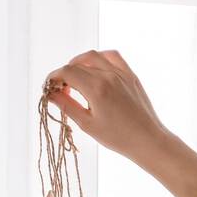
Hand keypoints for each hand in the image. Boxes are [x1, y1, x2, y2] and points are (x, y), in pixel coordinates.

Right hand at [45, 49, 169, 169]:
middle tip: (62, 90)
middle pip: (77, 64)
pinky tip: (95, 68)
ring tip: (76, 78)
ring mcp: (121, 73)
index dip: (54, 77)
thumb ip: (67, 106)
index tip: (49, 88)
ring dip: (79, 63)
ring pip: (93, 56)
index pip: (67, 72)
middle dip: (65, 74)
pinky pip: (112, 56)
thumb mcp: (87, 124)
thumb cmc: (118, 137)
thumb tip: (51, 94)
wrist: (147, 140)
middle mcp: (108, 75)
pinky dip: (99, 58)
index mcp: (96, 89)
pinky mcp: (130, 75)